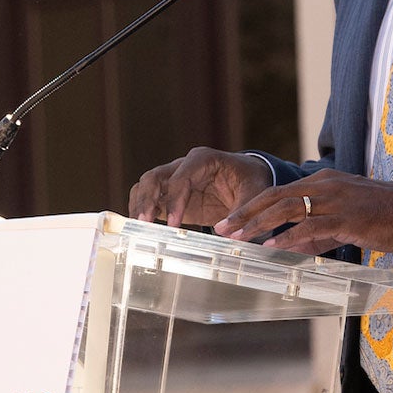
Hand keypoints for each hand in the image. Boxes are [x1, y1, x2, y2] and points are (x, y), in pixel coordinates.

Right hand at [129, 147, 271, 227]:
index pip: (181, 177)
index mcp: (203, 159)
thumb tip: (225, 233)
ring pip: (146, 186)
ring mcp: (175, 179)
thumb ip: (242, 212)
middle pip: (154, 177)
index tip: (173, 223)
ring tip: (138, 227)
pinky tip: (141, 229)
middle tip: (143, 223)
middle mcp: (184, 166)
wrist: (248, 179)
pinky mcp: (171, 196)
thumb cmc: (251, 181)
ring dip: (139, 205)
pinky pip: (150, 199)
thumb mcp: (254, 193)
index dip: (174, 200)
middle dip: (146, 199)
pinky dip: (142, 211)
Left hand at [214, 171, 392, 255]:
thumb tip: (296, 246)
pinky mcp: (347, 217)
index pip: (278, 191)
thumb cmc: (383, 216)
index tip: (230, 220)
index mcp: (323, 182)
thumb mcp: (345, 220)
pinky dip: (287, 238)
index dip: (251, 206)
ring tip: (236, 238)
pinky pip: (310, 227)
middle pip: (275, 197)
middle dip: (245, 214)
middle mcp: (325, 186)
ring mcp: (335, 200)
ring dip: (258, 225)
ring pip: (287, 209)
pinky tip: (271, 248)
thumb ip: (319, 231)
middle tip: (221, 228)